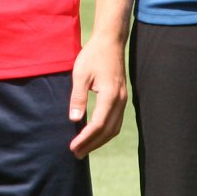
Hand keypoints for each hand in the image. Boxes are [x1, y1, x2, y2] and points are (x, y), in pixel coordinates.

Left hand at [66, 35, 127, 157]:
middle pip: (108, 131)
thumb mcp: (80, 74)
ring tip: (84, 148)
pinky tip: (94, 134)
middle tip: (76, 154)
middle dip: (92, 144)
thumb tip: (74, 119)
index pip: (98, 124)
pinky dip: (105, 132)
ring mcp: (123, 100)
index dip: (86, 138)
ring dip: (100, 140)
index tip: (73, 147)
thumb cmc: (93, 55)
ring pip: (114, 128)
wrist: (110, 41)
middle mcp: (120, 100)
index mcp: (110, 95)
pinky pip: (116, 121)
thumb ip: (78, 97)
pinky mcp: (122, 97)